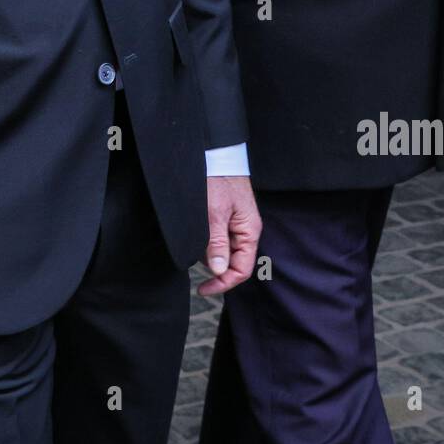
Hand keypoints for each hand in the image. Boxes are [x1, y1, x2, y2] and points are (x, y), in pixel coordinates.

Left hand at [199, 176, 260, 295]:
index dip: (223, 283)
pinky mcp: (228, 219)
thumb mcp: (214, 213)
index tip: (203, 288)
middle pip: (233, 263)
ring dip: (208, 252)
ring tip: (195, 235)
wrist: (216, 155)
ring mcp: (237, 225)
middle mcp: (246, 231)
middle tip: (193, 255)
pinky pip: (219, 239)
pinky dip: (207, 241)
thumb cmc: (218, 180)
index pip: (241, 270)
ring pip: (224, 252)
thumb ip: (216, 242)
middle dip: (213, 265)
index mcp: (249, 232)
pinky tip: (197, 229)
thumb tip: (218, 270)